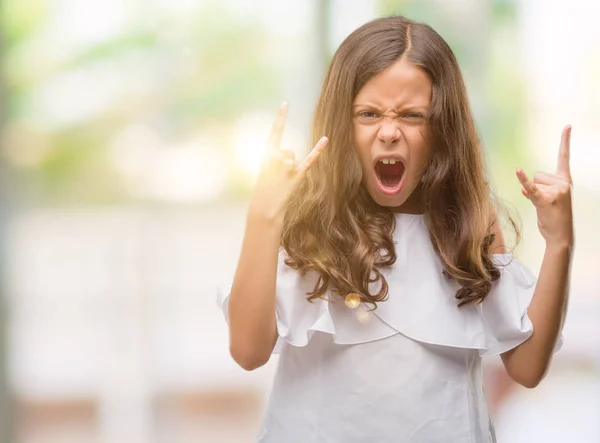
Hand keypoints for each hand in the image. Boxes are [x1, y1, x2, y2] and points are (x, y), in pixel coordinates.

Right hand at [248, 102, 327, 223]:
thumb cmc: (263, 188)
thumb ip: (275, 158)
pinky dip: (318, 150)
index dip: (281, 117)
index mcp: (266, 153)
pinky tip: (326, 139)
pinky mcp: (299, 174)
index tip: (286, 104)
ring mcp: (288, 165)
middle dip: (284, 162)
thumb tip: (288, 156)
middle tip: (276, 177)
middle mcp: (277, 156)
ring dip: (290, 169)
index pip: (275, 131)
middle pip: (288, 150)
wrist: (265, 206)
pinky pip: (310, 159)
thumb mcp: (264, 169)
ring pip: (294, 158)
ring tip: (282, 181)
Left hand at [516, 125, 573, 248]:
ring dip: (533, 194)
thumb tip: (524, 188)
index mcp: (565, 180)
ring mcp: (555, 191)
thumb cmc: (555, 217)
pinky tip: (518, 171)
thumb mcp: (550, 199)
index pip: (564, 157)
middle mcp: (563, 183)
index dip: (565, 141)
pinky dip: (523, 181)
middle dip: (537, 187)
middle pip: (538, 174)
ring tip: (544, 206)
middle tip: (546, 202)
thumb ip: (538, 189)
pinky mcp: (544, 200)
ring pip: (533, 181)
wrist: (560, 235)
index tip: (567, 125)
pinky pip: (531, 187)